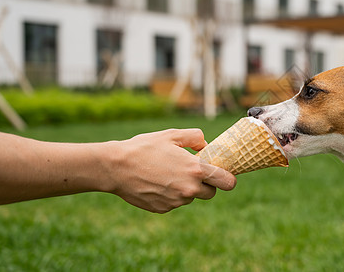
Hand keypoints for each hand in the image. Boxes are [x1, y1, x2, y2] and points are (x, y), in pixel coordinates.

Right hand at [105, 129, 236, 212]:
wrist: (115, 167)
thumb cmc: (144, 148)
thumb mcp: (171, 135)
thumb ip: (195, 137)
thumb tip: (206, 146)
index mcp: (196, 170)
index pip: (227, 182)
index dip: (228, 178)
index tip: (223, 174)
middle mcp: (189, 189)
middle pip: (211, 193)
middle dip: (206, 184)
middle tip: (192, 172)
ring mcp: (176, 201)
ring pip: (190, 197)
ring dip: (186, 189)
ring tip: (167, 174)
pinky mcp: (163, 209)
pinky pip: (175, 202)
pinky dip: (170, 195)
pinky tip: (156, 182)